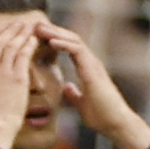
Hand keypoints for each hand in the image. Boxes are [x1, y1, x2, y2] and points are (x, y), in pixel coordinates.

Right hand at [0, 18, 34, 148]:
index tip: (2, 29)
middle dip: (9, 30)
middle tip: (17, 23)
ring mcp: (3, 74)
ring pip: (12, 46)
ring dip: (21, 33)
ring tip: (29, 26)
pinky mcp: (18, 80)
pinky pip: (24, 56)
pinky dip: (29, 45)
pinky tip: (34, 39)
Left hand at [35, 22, 149, 148]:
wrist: (114, 123)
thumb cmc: (101, 115)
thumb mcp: (80, 103)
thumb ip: (73, 94)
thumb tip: (66, 88)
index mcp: (87, 68)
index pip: (69, 47)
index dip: (55, 39)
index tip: (38, 36)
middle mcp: (91, 62)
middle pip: (70, 38)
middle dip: (53, 31)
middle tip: (35, 25)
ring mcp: (93, 64)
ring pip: (74, 40)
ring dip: (56, 33)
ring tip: (39, 28)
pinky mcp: (93, 70)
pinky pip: (78, 51)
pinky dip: (64, 44)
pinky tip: (50, 41)